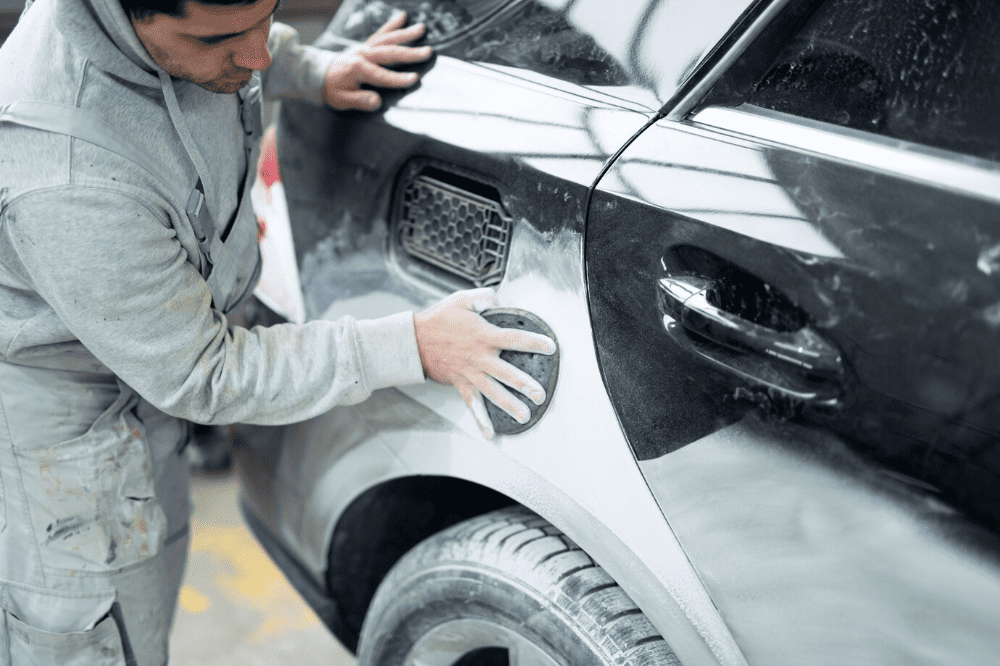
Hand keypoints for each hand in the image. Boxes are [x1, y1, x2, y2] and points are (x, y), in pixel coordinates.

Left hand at [323, 11, 431, 110]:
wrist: (318, 75)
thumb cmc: (331, 89)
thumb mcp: (342, 100)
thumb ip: (360, 101)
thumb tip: (377, 102)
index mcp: (357, 69)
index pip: (382, 75)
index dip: (399, 78)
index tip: (414, 79)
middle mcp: (362, 54)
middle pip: (389, 53)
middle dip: (409, 53)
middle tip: (427, 52)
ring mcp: (364, 48)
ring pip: (387, 39)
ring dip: (405, 34)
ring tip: (421, 29)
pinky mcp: (366, 45)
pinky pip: (380, 33)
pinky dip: (391, 25)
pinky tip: (402, 17)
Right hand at [414, 288, 556, 439]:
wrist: (413, 341)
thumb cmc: (439, 319)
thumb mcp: (461, 299)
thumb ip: (484, 297)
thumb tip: (499, 298)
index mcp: (483, 335)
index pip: (514, 339)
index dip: (533, 343)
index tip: (550, 347)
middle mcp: (479, 357)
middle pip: (506, 373)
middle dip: (524, 385)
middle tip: (540, 394)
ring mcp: (470, 373)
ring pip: (493, 392)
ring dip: (509, 405)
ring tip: (525, 416)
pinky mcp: (460, 384)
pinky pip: (472, 404)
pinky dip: (480, 419)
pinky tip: (490, 433)